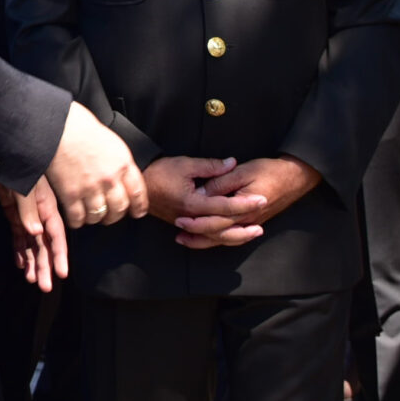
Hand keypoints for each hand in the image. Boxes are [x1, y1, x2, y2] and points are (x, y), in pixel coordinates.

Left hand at [0, 179, 69, 291]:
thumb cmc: (15, 164)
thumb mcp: (22, 185)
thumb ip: (28, 209)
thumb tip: (37, 233)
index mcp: (45, 205)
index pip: (55, 235)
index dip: (59, 254)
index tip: (62, 272)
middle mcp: (38, 212)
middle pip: (44, 244)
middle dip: (45, 265)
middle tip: (45, 286)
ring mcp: (25, 213)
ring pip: (31, 243)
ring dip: (32, 261)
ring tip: (33, 280)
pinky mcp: (13, 212)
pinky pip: (18, 235)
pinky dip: (19, 250)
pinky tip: (20, 263)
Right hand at [44, 103, 146, 227]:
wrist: (55, 126)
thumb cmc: (78, 127)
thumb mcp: (110, 141)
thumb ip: (117, 161)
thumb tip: (120, 176)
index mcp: (122, 162)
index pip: (138, 192)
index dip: (139, 206)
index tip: (137, 212)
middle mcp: (109, 178)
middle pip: (119, 208)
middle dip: (115, 216)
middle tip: (110, 216)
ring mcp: (90, 187)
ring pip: (99, 215)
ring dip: (96, 218)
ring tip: (91, 216)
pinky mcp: (70, 194)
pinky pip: (78, 217)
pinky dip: (77, 221)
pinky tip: (75, 217)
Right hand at [141, 157, 268, 248]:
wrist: (137, 185)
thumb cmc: (159, 172)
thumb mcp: (186, 164)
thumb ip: (211, 166)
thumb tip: (232, 163)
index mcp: (193, 203)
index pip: (225, 206)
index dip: (245, 203)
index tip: (262, 199)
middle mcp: (191, 218)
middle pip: (222, 228)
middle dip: (244, 227)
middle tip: (262, 225)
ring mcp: (187, 224)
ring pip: (215, 236)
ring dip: (235, 236)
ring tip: (253, 233)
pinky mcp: (184, 225)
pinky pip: (206, 236)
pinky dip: (220, 237)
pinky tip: (232, 236)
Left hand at [173, 157, 322, 245]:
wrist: (295, 177)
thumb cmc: (270, 171)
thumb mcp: (243, 171)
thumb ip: (222, 182)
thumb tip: (202, 192)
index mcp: (243, 208)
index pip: (216, 221)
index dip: (196, 221)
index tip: (179, 219)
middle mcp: (247, 220)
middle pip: (218, 234)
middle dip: (196, 235)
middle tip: (178, 233)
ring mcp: (251, 223)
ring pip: (225, 239)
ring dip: (205, 241)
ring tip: (186, 240)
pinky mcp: (253, 222)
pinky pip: (234, 237)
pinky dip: (219, 240)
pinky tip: (209, 238)